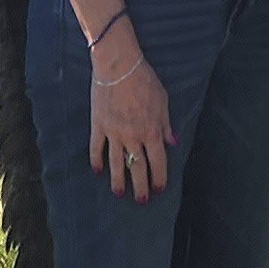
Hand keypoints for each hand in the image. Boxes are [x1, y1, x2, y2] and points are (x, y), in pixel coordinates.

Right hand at [89, 48, 174, 201]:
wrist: (118, 66)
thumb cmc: (144, 80)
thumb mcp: (163, 101)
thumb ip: (166, 124)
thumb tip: (172, 143)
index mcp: (151, 131)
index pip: (157, 162)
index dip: (159, 178)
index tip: (159, 189)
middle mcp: (133, 137)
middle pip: (137, 168)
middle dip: (140, 187)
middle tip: (141, 201)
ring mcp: (114, 133)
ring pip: (116, 163)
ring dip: (118, 180)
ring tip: (119, 193)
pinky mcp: (98, 125)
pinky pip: (96, 148)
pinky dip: (97, 160)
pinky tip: (98, 171)